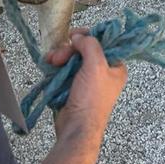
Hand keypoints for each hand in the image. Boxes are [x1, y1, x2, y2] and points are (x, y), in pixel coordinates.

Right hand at [45, 31, 126, 145]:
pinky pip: (64, 70)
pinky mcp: (73, 88)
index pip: (103, 43)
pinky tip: (49, 66)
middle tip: (58, 56)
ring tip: (51, 61)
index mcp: (115, 67)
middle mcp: (103, 72)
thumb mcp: (96, 66)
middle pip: (84, 50)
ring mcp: (87, 81)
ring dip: (60, 57)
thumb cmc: (91, 98)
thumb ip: (90, 45)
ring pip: (72, 59)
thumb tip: (78, 37)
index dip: (88, 37)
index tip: (73, 35)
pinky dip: (56, 67)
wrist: (76, 127)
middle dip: (69, 50)